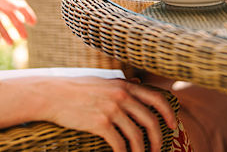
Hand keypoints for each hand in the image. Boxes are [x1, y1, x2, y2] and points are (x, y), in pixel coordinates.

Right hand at [39, 77, 175, 151]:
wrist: (53, 95)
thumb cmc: (77, 88)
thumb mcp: (104, 81)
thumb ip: (122, 83)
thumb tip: (138, 84)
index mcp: (125, 85)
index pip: (156, 98)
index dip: (168, 113)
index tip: (173, 125)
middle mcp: (122, 96)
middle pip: (150, 120)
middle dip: (158, 138)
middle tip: (157, 149)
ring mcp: (112, 110)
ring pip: (136, 136)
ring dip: (142, 151)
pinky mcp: (100, 123)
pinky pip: (119, 144)